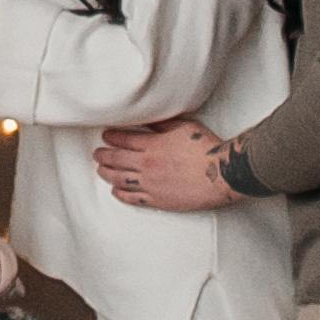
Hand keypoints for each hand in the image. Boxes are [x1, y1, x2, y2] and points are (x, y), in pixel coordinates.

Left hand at [93, 118, 237, 212]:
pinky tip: (116, 191)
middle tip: (97, 153)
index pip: (124, 139)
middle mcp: (148, 165)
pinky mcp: (159, 200)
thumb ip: (163, 124)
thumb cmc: (206, 149)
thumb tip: (148, 119)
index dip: (112, 137)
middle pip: (117, 159)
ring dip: (107, 173)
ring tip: (100, 170)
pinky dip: (121, 194)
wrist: (222, 174)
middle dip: (104, 155)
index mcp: (153, 145)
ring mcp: (152, 184)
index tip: (106, 136)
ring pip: (121, 179)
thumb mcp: (184, 127)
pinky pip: (134, 198)